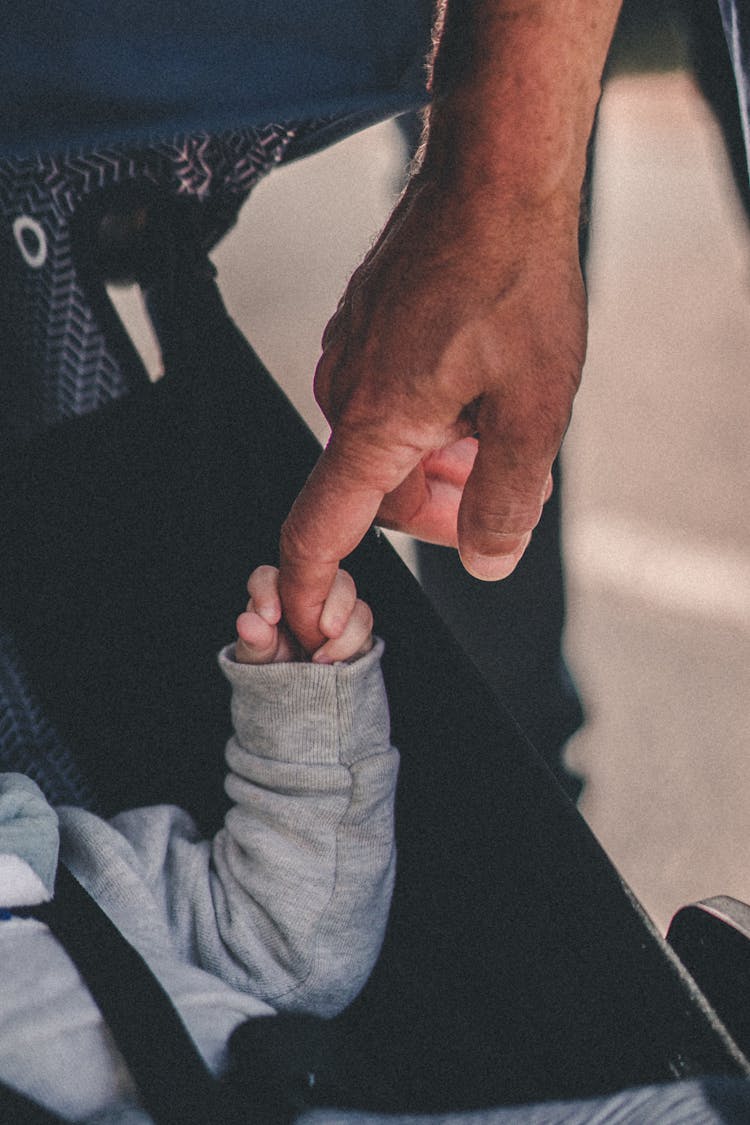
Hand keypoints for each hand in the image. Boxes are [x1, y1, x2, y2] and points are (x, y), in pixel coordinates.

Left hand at [235, 565, 372, 664]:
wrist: (304, 696)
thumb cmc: (274, 671)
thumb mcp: (259, 660)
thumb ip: (254, 641)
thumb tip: (247, 622)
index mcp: (272, 596)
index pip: (267, 578)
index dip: (267, 590)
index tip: (270, 618)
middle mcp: (304, 592)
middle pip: (316, 571)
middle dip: (317, 599)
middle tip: (318, 630)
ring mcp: (332, 604)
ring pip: (345, 588)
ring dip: (338, 620)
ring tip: (319, 658)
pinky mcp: (354, 622)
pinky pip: (362, 617)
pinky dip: (351, 640)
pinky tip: (335, 662)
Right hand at [280, 173, 584, 651]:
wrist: (494, 176)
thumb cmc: (513, 280)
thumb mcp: (534, 408)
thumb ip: (506, 498)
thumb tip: (488, 559)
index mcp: (375, 425)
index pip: (319, 530)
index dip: (312, 591)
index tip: (316, 629)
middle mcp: (345, 394)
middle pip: (379, 495)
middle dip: (443, 508)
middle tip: (511, 492)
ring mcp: (350, 356)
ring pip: (390, 447)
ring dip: (446, 460)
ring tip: (508, 430)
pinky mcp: (365, 330)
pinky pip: (390, 401)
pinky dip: (435, 419)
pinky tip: (484, 390)